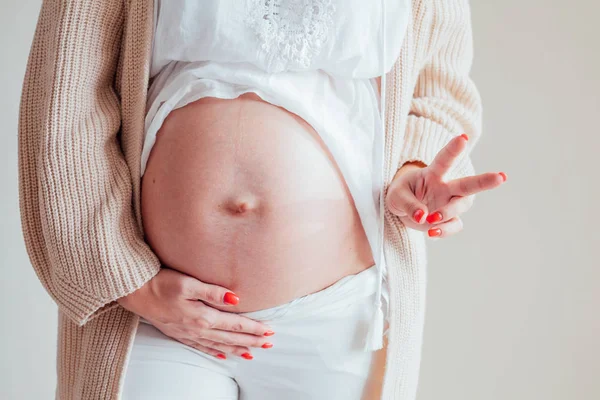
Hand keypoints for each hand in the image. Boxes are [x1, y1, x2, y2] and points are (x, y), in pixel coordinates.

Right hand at [117, 267, 274, 359]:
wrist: (135, 292)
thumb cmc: (161, 282)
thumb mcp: (189, 283)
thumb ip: (213, 292)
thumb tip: (236, 299)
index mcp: (202, 316)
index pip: (235, 324)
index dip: (254, 328)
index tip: (269, 331)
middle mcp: (197, 328)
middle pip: (230, 337)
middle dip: (251, 340)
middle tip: (269, 344)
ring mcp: (188, 333)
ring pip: (219, 345)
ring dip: (237, 348)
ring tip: (253, 353)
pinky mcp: (179, 333)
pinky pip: (202, 347)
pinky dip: (215, 352)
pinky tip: (223, 355)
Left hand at [385, 134, 505, 237]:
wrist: (401, 210)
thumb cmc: (400, 195)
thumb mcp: (395, 196)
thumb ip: (408, 204)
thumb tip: (423, 216)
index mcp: (432, 174)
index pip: (444, 160)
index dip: (453, 149)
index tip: (463, 138)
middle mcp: (445, 187)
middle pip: (468, 183)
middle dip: (485, 180)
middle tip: (501, 177)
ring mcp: (449, 204)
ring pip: (462, 205)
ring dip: (449, 213)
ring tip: (431, 219)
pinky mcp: (448, 220)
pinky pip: (454, 225)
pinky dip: (445, 230)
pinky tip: (431, 232)